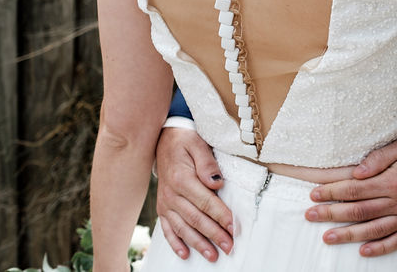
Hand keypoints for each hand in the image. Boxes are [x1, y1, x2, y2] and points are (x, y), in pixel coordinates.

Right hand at [155, 127, 233, 260]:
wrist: (164, 140)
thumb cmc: (185, 141)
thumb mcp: (198, 144)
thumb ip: (207, 163)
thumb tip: (216, 182)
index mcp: (182, 179)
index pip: (205, 202)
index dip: (221, 216)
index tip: (234, 227)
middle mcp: (171, 195)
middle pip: (196, 219)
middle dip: (214, 235)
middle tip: (229, 247)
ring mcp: (166, 203)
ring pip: (183, 228)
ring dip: (198, 243)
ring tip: (212, 255)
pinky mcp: (163, 208)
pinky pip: (167, 229)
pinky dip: (176, 243)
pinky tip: (185, 254)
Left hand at [305, 136, 396, 256]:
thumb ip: (379, 158)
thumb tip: (356, 172)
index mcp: (394, 180)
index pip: (355, 189)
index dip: (332, 192)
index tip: (314, 193)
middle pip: (359, 211)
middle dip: (331, 213)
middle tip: (311, 215)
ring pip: (374, 230)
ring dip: (348, 235)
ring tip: (328, 237)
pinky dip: (380, 248)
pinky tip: (363, 251)